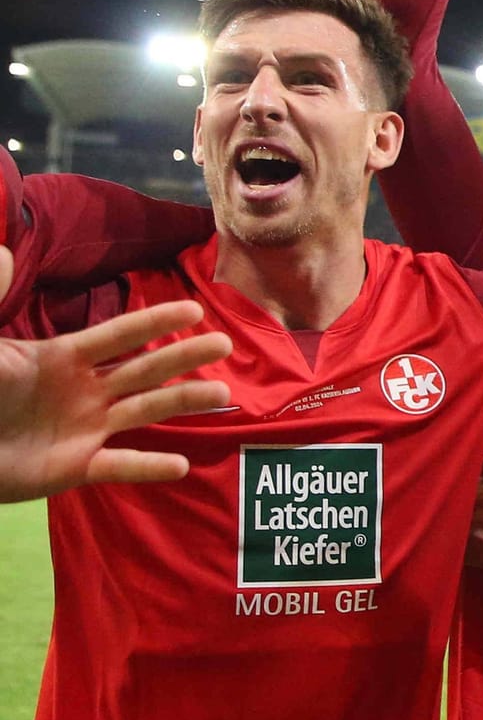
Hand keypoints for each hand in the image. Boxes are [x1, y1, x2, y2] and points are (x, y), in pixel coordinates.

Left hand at [0, 246, 233, 501]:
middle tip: (224, 344)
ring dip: (183, 402)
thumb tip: (4, 252)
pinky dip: (149, 467)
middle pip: (144, 370)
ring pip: (144, 410)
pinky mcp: (77, 467)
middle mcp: (86, 390)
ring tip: (222, 394)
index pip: (117, 335)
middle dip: (184, 356)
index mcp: (63, 358)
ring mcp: (86, 428)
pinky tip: (181, 465)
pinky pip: (120, 466)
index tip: (194, 308)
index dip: (153, 322)